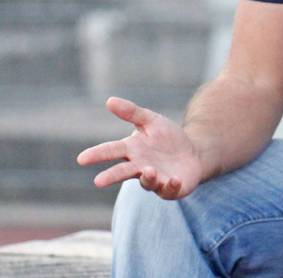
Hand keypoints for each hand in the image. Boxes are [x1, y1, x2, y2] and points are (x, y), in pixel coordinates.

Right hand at [75, 96, 203, 199]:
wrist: (193, 153)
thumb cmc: (167, 138)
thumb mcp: (151, 121)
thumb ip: (131, 112)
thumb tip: (109, 100)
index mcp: (132, 150)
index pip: (111, 150)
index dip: (97, 154)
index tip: (81, 159)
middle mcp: (140, 167)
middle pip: (123, 172)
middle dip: (111, 176)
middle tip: (98, 181)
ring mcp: (155, 179)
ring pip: (147, 182)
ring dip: (147, 177)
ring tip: (148, 171)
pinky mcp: (171, 188)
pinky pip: (169, 189)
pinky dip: (170, 186)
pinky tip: (173, 180)